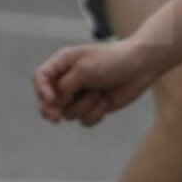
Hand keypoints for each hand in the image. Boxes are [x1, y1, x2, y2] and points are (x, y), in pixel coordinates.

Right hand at [33, 38, 155, 126]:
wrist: (141, 66)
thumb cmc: (113, 61)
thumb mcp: (84, 70)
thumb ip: (64, 87)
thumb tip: (54, 104)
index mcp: (63, 64)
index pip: (40, 78)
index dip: (41, 91)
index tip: (51, 100)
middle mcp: (69, 80)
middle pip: (48, 102)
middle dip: (53, 110)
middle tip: (56, 117)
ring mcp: (81, 94)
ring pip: (68, 113)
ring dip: (83, 107)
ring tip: (98, 94)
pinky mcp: (94, 106)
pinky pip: (84, 120)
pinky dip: (94, 114)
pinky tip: (106, 102)